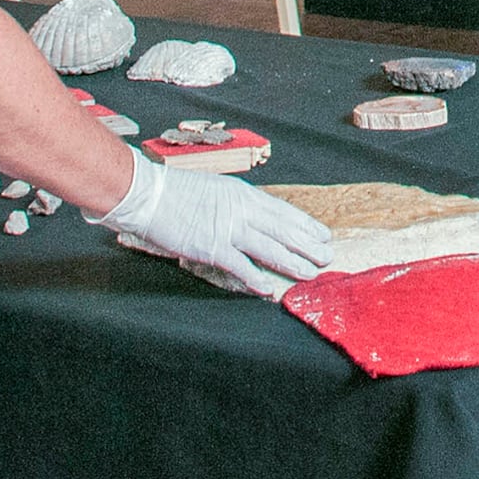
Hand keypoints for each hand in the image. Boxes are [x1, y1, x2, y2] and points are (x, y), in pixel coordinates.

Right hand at [99, 154, 332, 296]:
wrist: (150, 194)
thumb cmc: (177, 191)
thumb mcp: (217, 189)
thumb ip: (237, 204)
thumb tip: (254, 217)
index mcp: (244, 194)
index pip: (283, 211)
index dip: (305, 224)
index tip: (322, 234)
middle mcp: (242, 209)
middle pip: (283, 229)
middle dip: (308, 245)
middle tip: (327, 256)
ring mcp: (228, 228)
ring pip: (269, 248)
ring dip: (292, 262)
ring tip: (310, 273)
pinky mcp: (211, 247)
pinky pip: (240, 266)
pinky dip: (255, 278)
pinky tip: (268, 288)